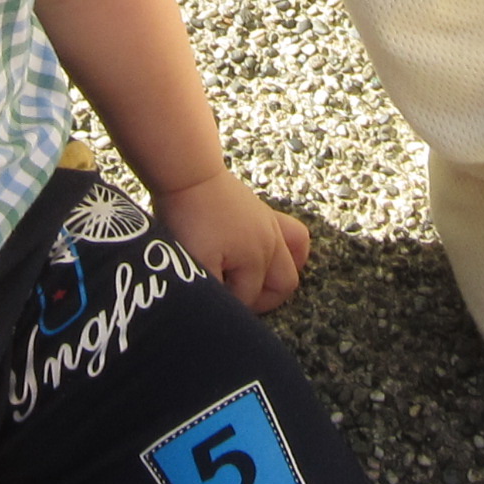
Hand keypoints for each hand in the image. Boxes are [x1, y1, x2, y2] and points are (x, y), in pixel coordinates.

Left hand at [156, 169, 310, 311]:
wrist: (189, 173)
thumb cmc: (189, 218)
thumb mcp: (196, 260)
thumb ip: (213, 289)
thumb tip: (222, 309)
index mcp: (257, 258)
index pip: (249, 299)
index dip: (227, 307)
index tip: (208, 303)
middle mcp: (272, 243)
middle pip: (284, 285)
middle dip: (260, 300)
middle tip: (232, 300)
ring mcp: (272, 226)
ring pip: (294, 261)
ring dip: (277, 278)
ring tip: (255, 283)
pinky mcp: (265, 212)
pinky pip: (294, 236)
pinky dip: (290, 251)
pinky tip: (271, 257)